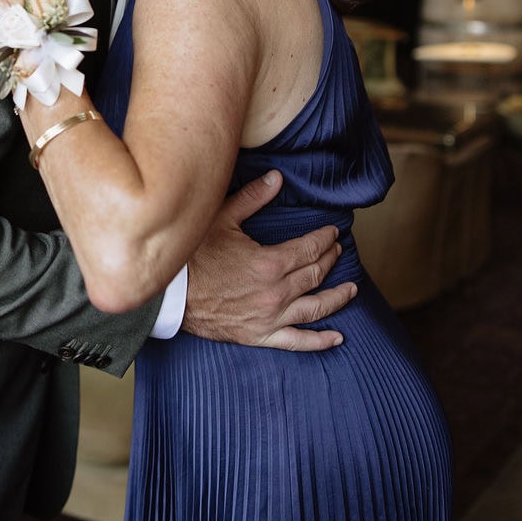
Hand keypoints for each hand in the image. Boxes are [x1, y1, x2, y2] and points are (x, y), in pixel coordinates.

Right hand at [183, 171, 354, 351]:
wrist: (170, 295)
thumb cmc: (194, 255)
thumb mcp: (221, 219)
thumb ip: (253, 198)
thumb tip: (278, 178)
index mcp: (270, 263)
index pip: (310, 249)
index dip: (324, 239)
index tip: (332, 232)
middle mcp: (276, 293)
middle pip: (315, 274)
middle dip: (330, 260)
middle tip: (337, 250)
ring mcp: (270, 318)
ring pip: (316, 308)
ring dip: (337, 297)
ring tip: (351, 288)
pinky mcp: (260, 335)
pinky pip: (297, 342)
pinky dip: (320, 341)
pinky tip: (337, 338)